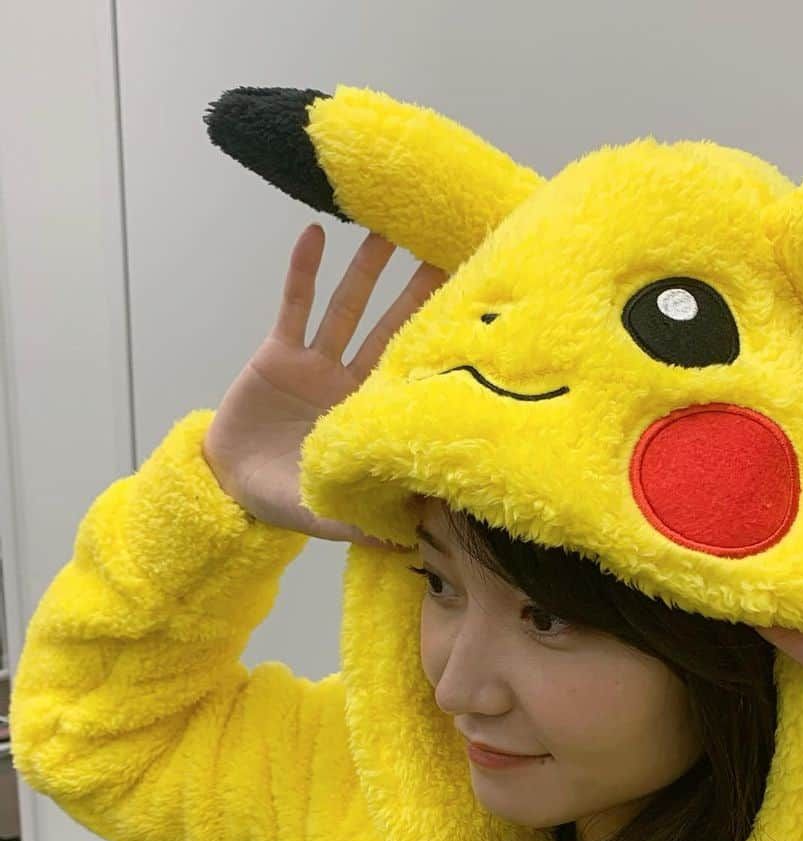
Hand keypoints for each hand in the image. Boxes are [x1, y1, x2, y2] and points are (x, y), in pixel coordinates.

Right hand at [203, 223, 446, 543]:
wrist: (230, 486)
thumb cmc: (285, 500)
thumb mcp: (326, 513)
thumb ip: (362, 521)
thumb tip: (408, 545)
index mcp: (367, 417)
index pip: (411, 374)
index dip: (436, 346)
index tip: (468, 315)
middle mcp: (348, 383)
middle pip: (390, 329)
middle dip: (417, 295)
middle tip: (448, 252)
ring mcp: (315, 364)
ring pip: (348, 308)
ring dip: (366, 270)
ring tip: (389, 229)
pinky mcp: (279, 354)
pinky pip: (294, 305)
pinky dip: (303, 271)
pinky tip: (316, 234)